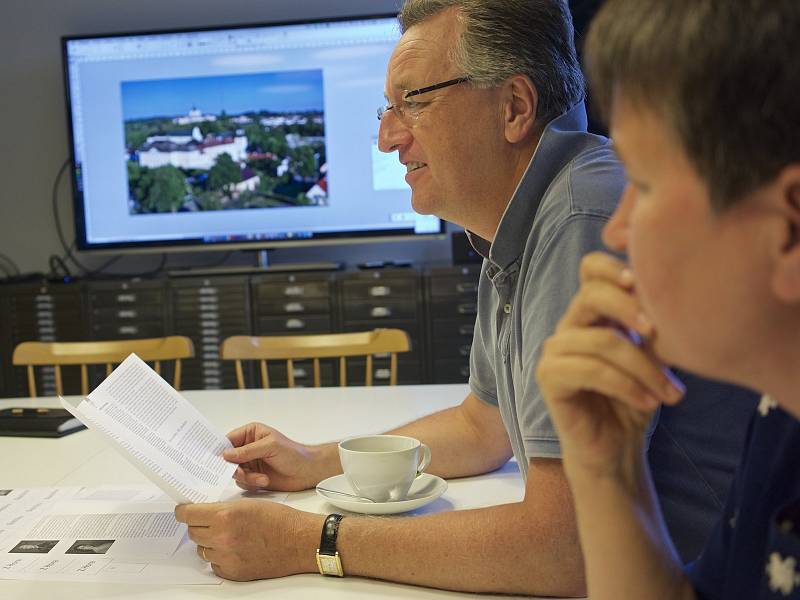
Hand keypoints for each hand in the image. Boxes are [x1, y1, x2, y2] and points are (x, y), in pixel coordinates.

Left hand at [175, 500, 322, 580]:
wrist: (298, 541)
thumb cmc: (279, 519)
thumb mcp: (248, 504)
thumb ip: (223, 509)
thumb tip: (204, 513)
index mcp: (225, 515)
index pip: (188, 514)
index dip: (183, 511)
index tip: (183, 510)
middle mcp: (222, 537)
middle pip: (192, 532)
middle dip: (199, 525)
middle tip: (211, 521)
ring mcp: (226, 557)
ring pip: (202, 549)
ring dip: (210, 542)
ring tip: (230, 535)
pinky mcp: (232, 572)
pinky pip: (214, 564)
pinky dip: (220, 557)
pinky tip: (235, 549)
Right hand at [224, 422, 332, 490]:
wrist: (307, 472)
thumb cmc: (293, 454)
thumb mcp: (270, 447)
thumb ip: (247, 451)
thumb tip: (225, 454)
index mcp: (250, 433)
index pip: (228, 440)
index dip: (219, 449)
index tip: (215, 459)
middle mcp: (247, 448)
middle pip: (227, 459)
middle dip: (234, 467)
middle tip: (241, 472)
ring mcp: (250, 463)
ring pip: (234, 472)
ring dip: (247, 477)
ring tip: (262, 478)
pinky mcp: (253, 477)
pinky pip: (242, 482)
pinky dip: (252, 483)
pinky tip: (265, 481)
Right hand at [536, 252, 684, 478]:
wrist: (617, 448)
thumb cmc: (635, 399)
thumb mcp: (654, 359)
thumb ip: (654, 329)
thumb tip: (671, 304)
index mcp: (593, 313)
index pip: (591, 269)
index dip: (614, 268)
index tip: (644, 283)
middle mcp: (570, 326)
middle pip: (590, 294)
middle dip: (629, 309)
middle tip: (660, 333)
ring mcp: (555, 350)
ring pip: (601, 340)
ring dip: (642, 367)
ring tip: (670, 393)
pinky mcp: (549, 377)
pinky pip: (590, 370)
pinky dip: (626, 385)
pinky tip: (648, 402)